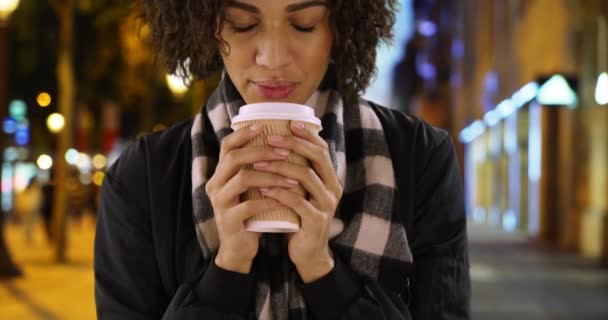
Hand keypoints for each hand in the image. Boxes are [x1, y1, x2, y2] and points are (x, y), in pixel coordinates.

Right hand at [205, 124, 297, 272]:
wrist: (239, 248)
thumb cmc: (250, 213)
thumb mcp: (251, 189)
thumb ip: (257, 169)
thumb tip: (281, 142)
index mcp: (220, 174)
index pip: (227, 146)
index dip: (244, 134)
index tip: (264, 127)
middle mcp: (215, 185)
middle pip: (234, 158)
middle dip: (261, 152)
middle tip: (285, 152)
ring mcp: (220, 203)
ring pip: (243, 179)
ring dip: (270, 176)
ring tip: (291, 177)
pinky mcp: (229, 221)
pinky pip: (249, 206)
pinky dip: (269, 200)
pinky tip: (284, 199)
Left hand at [253, 121, 342, 281]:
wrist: (308, 253)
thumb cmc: (300, 217)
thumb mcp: (301, 192)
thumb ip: (297, 172)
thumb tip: (277, 144)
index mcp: (330, 179)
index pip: (322, 149)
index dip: (307, 135)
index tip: (289, 123)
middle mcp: (332, 189)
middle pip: (316, 157)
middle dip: (293, 145)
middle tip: (270, 139)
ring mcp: (326, 205)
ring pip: (305, 177)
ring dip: (280, 167)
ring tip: (259, 163)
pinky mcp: (316, 221)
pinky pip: (298, 202)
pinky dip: (279, 193)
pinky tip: (263, 189)